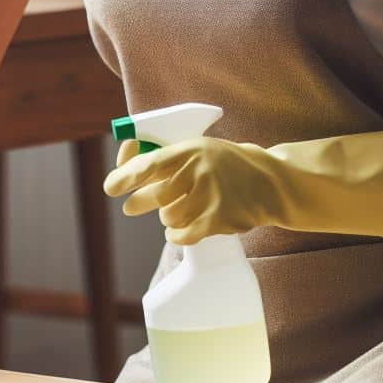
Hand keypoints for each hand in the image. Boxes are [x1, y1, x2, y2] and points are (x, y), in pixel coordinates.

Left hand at [103, 130, 382, 245]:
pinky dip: (177, 234)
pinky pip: (183, 233)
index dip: (126, 175)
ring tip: (181, 208)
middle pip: (155, 195)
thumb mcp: (198, 150)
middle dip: (139, 202)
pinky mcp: (220, 219)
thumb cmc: (225, 164)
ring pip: (168, 216)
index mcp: (190, 148)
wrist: (271, 181)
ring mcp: (210, 195)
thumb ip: (166, 161)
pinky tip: (180, 228)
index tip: (111, 187)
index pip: (149, 163)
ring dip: (168, 216)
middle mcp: (199, 169)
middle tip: (130, 206)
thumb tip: (126, 174)